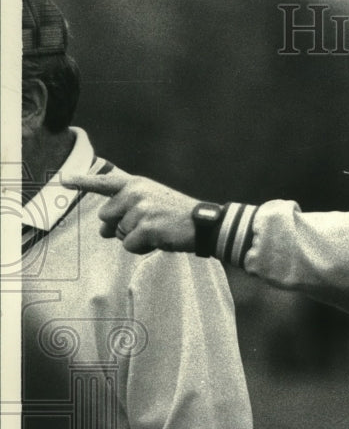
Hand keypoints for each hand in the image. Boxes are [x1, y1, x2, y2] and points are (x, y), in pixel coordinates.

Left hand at [64, 169, 199, 254]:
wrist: (205, 224)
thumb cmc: (177, 215)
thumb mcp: (152, 202)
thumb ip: (125, 210)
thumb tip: (102, 231)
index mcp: (136, 184)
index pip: (104, 182)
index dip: (82, 182)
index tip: (63, 181)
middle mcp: (135, 193)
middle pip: (107, 218)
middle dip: (122, 226)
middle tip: (149, 225)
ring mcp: (141, 209)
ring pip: (118, 234)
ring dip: (135, 238)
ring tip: (158, 231)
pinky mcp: (146, 227)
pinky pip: (130, 245)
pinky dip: (143, 247)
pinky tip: (160, 239)